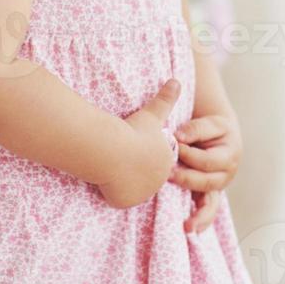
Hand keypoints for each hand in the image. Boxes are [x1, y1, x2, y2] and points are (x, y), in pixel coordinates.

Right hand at [97, 78, 181, 208]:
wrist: (113, 150)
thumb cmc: (133, 131)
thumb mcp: (152, 113)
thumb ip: (166, 100)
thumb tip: (176, 81)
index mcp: (166, 161)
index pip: (153, 159)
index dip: (141, 150)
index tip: (133, 143)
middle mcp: (157, 181)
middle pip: (142, 174)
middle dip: (131, 165)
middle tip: (121, 153)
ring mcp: (142, 194)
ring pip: (129, 186)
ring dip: (122, 177)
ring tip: (114, 161)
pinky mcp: (125, 202)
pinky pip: (117, 196)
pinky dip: (111, 189)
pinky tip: (107, 175)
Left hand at [170, 114, 241, 233]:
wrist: (220, 136)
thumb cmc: (213, 129)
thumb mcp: (211, 123)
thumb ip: (196, 128)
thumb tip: (178, 138)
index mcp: (229, 156)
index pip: (207, 161)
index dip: (188, 155)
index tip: (172, 146)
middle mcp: (226, 176)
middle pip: (207, 183)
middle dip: (187, 179)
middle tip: (168, 175)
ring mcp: (217, 188)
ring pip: (210, 204)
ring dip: (199, 214)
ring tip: (187, 226)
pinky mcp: (208, 195)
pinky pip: (207, 211)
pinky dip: (201, 221)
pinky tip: (191, 230)